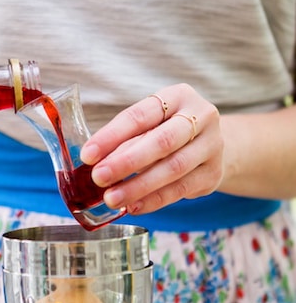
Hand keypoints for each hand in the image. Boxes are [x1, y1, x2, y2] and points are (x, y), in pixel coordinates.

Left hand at [80, 84, 223, 214]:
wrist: (208, 142)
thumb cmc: (167, 129)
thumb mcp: (149, 123)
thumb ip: (126, 138)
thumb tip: (95, 163)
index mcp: (178, 96)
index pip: (141, 115)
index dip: (112, 136)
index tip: (88, 154)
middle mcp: (201, 116)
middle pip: (162, 141)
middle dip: (126, 161)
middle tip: (99, 177)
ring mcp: (212, 145)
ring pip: (173, 168)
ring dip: (138, 186)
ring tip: (112, 198)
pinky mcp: (214, 173)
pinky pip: (181, 189)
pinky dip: (154, 200)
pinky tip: (133, 206)